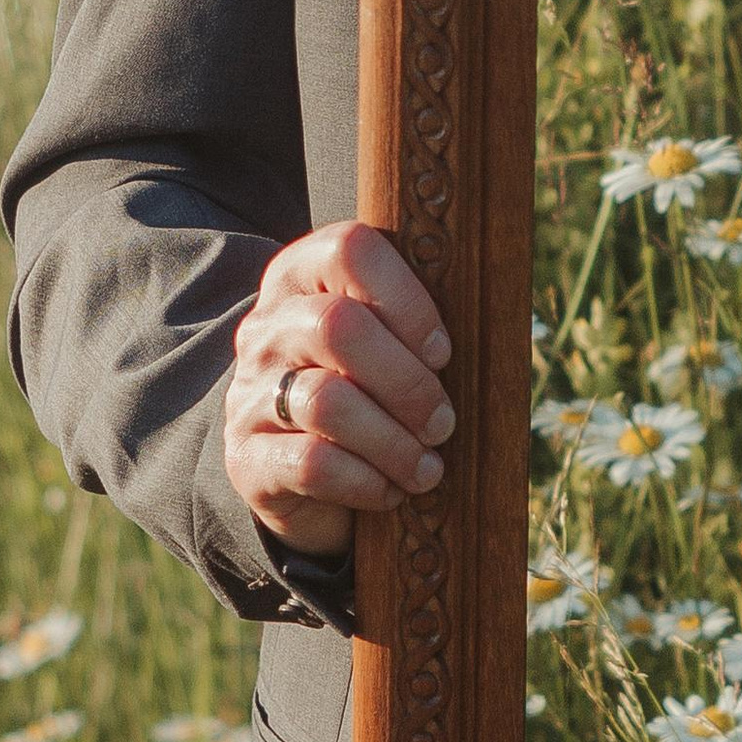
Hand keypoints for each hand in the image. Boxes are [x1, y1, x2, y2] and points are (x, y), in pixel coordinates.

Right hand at [224, 222, 452, 556]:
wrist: (291, 468)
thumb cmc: (365, 392)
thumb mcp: (385, 344)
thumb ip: (416, 324)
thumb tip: (495, 321)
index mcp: (302, 278)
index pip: (348, 250)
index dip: (407, 300)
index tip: (442, 352)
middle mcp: (267, 328)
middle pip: (337, 327)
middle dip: (407, 381)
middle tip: (442, 422)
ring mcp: (248, 393)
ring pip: (326, 401)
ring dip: (394, 441)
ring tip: (428, 469)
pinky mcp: (247, 459)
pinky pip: (311, 463)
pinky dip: (365, 481)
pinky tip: (390, 491)